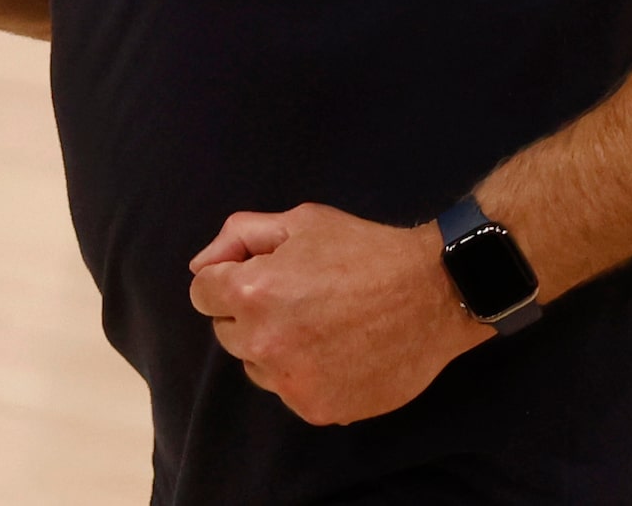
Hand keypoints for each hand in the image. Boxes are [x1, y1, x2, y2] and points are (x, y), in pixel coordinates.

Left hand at [187, 204, 486, 425]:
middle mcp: (264, 343)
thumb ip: (239, 237)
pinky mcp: (319, 409)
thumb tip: (200, 266)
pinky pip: (290, 391)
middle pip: (227, 331)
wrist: (432, 295)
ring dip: (274, 347)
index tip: (263, 275)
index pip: (203, 294)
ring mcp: (292, 382)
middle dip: (250, 312)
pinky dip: (305, 374)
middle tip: (297, 296)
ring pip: (257, 366)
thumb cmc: (363, 251)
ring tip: (321, 324)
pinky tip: (338, 350)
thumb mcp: (299, 221)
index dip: (231, 278)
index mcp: (252, 293)